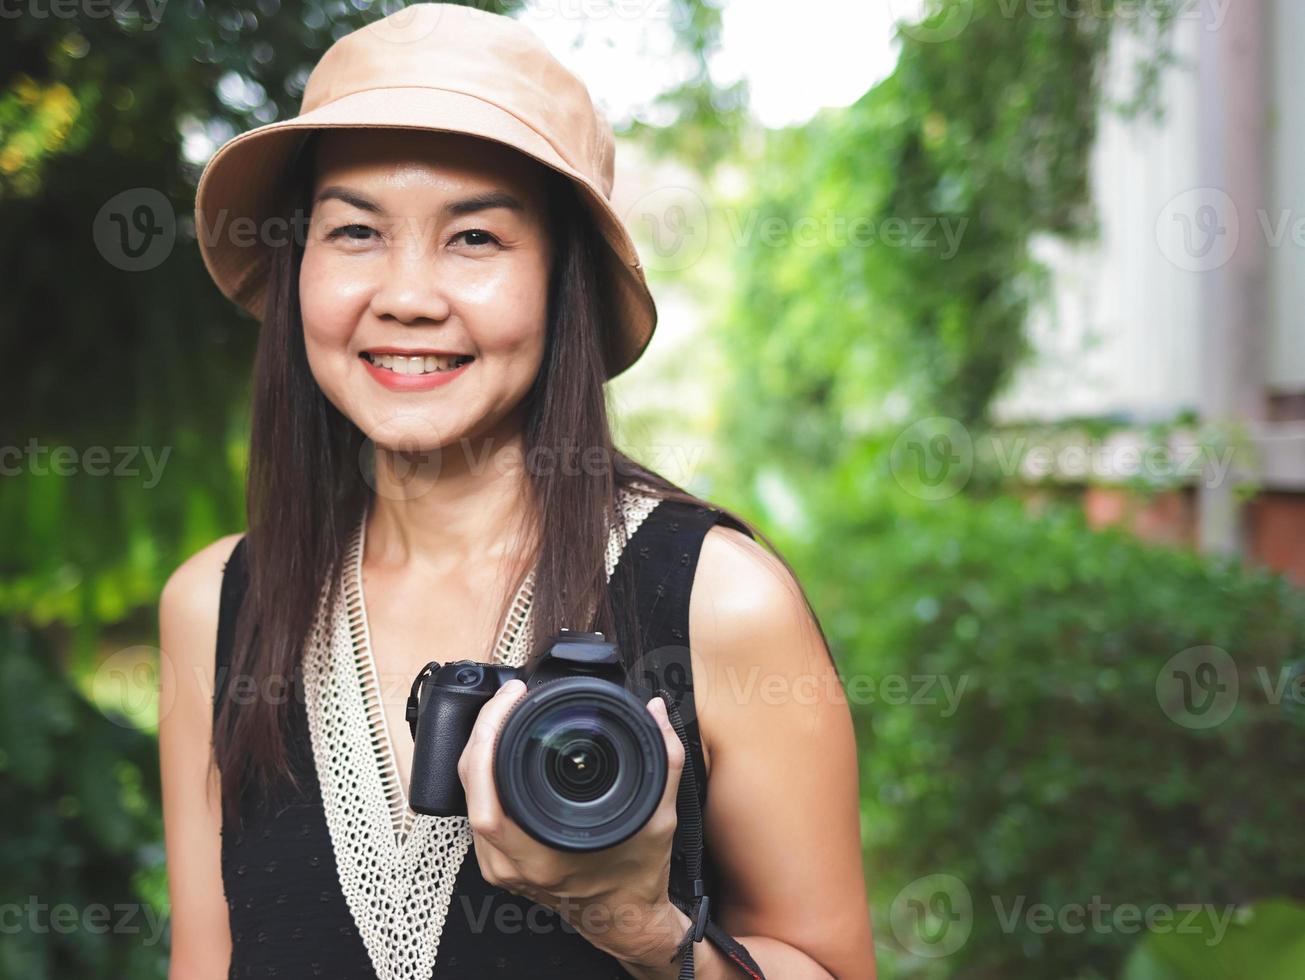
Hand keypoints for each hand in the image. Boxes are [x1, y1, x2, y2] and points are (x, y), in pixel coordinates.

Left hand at [456, 679, 689, 966]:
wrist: (624, 917)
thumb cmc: (638, 876)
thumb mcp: (661, 817)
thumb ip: (665, 759)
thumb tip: (657, 711)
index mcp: (543, 856)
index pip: (488, 801)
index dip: (487, 743)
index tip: (511, 703)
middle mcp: (512, 864)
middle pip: (471, 789)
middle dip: (482, 733)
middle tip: (508, 698)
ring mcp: (500, 865)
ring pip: (468, 797)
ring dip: (479, 750)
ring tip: (504, 713)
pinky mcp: (498, 861)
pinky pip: (476, 808)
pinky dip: (482, 772)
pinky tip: (498, 746)